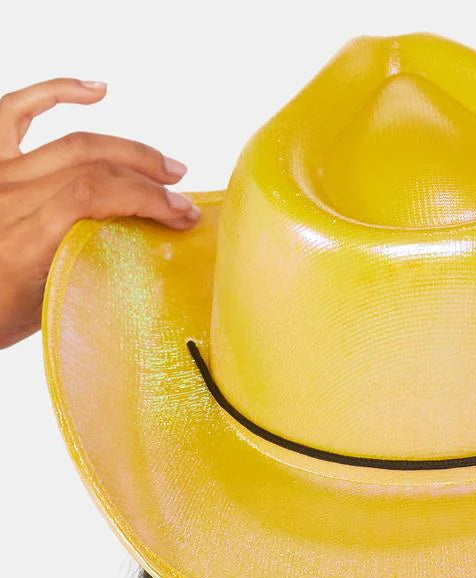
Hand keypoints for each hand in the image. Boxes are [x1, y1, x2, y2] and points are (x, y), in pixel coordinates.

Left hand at [0, 77, 200, 351]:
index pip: (94, 196)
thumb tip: (145, 246)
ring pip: (74, 143)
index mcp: (23, 241)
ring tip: (163, 166)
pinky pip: (17, 109)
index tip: (182, 216)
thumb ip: (85, 267)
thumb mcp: (50, 305)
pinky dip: (56, 91)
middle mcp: (8, 197)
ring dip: (128, 150)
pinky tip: (97, 92)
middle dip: (147, 178)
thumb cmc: (2, 312)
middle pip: (93, 167)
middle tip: (181, 197)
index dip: (146, 199)